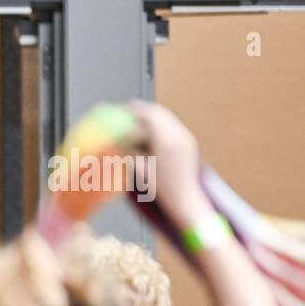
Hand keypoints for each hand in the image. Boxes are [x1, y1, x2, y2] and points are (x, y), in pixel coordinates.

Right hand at [127, 101, 206, 222]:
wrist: (185, 198)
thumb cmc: (161, 189)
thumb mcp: (140, 170)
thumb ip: (130, 152)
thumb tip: (117, 140)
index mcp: (166, 142)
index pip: (151, 117)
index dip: (138, 109)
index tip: (126, 107)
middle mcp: (178, 136)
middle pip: (161, 114)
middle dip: (146, 110)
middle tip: (131, 109)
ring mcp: (186, 139)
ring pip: (168, 119)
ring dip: (154, 117)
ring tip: (140, 121)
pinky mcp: (189, 143)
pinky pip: (174, 127)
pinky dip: (161, 125)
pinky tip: (152, 132)